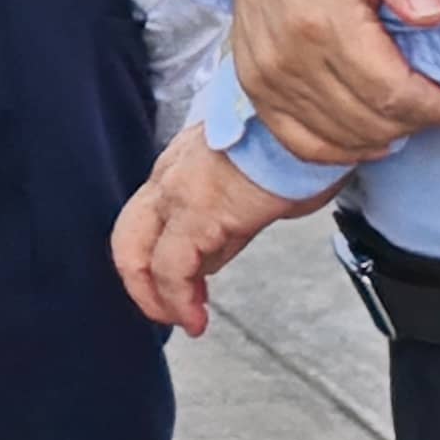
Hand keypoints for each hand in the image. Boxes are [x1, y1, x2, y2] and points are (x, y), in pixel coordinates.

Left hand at [114, 125, 328, 334]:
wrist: (310, 119)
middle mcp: (171, 173)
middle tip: (166, 309)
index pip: (157, 216)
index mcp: (185, 161)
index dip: (164, 256)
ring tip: (186, 321)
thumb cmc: (297, 141)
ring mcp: (178, 190)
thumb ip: (238, 207)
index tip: (188, 283)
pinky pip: (171, 268)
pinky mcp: (197, 211)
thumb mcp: (260, 177)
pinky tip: (194, 318)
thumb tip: (236, 232)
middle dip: (141, 278)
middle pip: (130, 233)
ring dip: (159, 297)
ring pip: (138, 252)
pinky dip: (176, 301)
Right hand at [203, 0, 439, 166]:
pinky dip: (341, 150)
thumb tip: (432, 17)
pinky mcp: (255, 87)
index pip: (392, 91)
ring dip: (387, 135)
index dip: (437, 106)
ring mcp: (267, 76)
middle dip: (419, 121)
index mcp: (323, 20)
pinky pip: (302, 142)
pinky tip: (370, 138)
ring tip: (413, 114)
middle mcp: (289, 56)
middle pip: (371, 120)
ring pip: (342, 137)